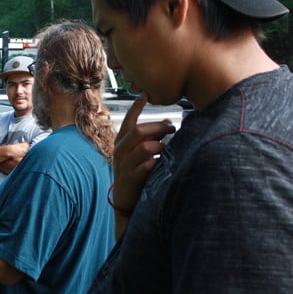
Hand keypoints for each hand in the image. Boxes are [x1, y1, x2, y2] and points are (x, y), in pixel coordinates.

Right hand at [113, 94, 175, 211]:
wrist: (124, 199)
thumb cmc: (135, 171)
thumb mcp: (137, 152)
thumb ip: (149, 138)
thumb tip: (168, 123)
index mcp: (122, 141)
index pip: (129, 119)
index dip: (137, 106)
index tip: (146, 94)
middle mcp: (121, 150)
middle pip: (140, 131)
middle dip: (159, 128)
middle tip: (172, 128)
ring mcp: (124, 165)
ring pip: (146, 148)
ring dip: (160, 146)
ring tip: (167, 149)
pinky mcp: (131, 178)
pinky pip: (146, 167)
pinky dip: (156, 163)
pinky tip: (161, 164)